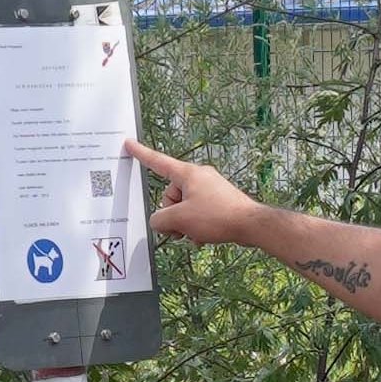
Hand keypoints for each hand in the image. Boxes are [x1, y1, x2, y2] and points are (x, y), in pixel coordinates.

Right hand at [125, 140, 260, 247]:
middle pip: (170, 194)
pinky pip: (198, 211)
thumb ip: (160, 219)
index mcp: (187, 174)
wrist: (250, 224)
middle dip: (172, 214)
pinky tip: (202, 237)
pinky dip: (196, 225)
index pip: (158, 162)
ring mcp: (210, 188)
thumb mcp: (180, 219)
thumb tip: (159, 222)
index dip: (141, 154)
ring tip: (195, 233)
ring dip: (184, 222)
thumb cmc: (218, 216)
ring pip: (184, 206)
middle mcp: (199, 177)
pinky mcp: (219, 200)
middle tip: (180, 227)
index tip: (130, 144)